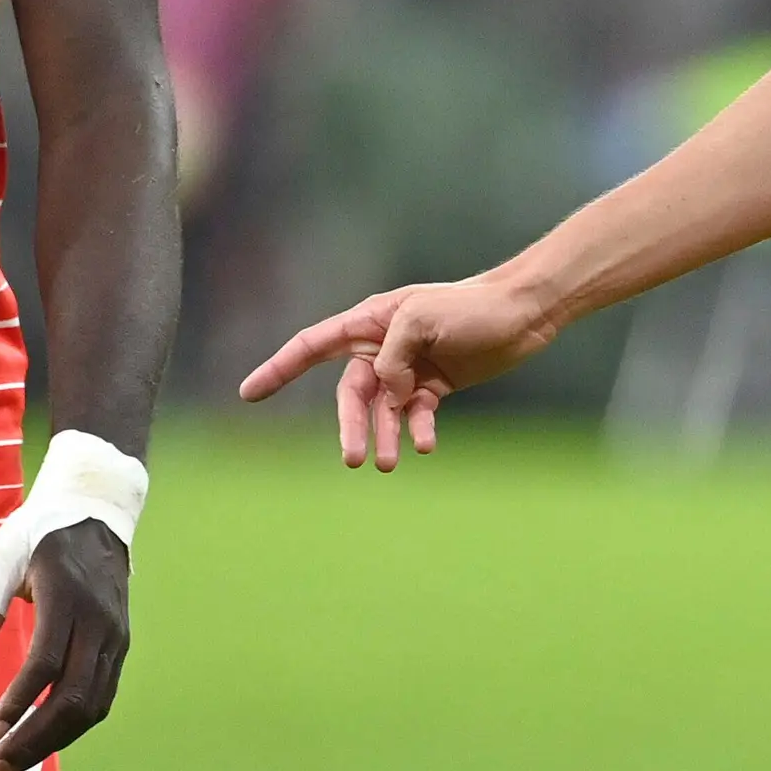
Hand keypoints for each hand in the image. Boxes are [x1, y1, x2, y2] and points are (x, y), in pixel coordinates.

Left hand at [0, 520, 129, 770]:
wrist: (98, 511)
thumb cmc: (40, 533)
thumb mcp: (4, 554)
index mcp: (68, 597)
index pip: (47, 664)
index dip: (19, 704)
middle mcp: (100, 623)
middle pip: (75, 698)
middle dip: (34, 740)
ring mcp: (116, 637)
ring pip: (93, 706)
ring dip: (52, 741)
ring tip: (12, 761)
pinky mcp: (119, 647)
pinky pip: (100, 697)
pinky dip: (71, 726)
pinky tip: (41, 737)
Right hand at [238, 275, 560, 469]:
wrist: (522, 313)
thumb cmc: (471, 306)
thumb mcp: (422, 319)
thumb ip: (391, 355)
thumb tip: (383, 392)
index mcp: (370, 322)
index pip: (312, 346)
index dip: (278, 369)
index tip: (248, 395)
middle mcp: (383, 347)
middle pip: (351, 393)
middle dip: (349, 427)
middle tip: (353, 460)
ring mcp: (408, 368)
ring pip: (382, 411)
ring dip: (384, 437)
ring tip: (389, 464)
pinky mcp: (434, 386)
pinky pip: (415, 415)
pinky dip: (417, 432)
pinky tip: (426, 446)